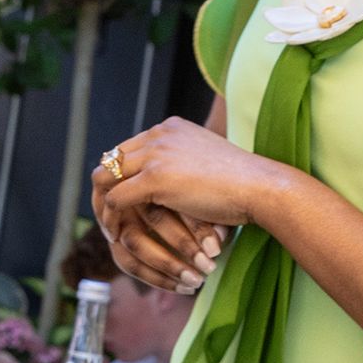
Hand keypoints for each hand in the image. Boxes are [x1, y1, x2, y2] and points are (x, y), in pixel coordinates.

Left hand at [93, 119, 255, 289]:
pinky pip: (116, 199)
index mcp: (170, 127)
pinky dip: (112, 218)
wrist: (260, 186)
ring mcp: (155, 154)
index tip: (121, 199)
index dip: (120, 175)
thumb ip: (182, 165)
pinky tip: (118, 234)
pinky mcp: (155, 178)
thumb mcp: (205, 163)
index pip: (129, 148)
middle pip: (110, 159)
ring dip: (102, 204)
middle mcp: (159, 134)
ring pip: (105, 178)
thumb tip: (169, 185)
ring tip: (109, 227)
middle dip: (104, 188)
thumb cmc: (241, 183)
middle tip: (107, 215)